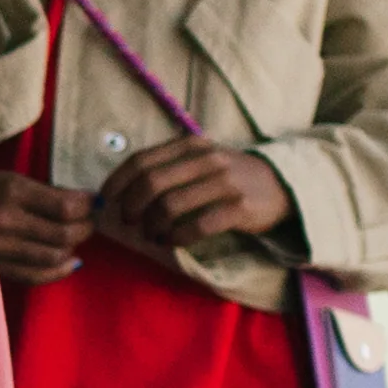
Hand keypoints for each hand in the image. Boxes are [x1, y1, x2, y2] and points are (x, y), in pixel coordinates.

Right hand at [0, 165, 92, 288]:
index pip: (66, 207)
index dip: (88, 206)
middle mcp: (5, 220)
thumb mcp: (7, 178)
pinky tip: (69, 262)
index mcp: (10, 190)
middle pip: (63, 234)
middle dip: (85, 228)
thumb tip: (83, 202)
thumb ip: (42, 192)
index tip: (95, 202)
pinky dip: (57, 271)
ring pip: (52, 257)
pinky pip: (33, 276)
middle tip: (90, 221)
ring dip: (73, 248)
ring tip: (77, 239)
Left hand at [97, 135, 289, 253]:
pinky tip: (173, 241)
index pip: (141, 161)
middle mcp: (205, 159)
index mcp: (189, 145)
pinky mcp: (239, 208)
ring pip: (169, 206)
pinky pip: (197, 226)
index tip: (107, 201)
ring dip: (152, 226)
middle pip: (150, 184)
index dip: (117, 183)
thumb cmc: (229, 177)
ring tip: (152, 235)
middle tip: (130, 223)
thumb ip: (166, 168)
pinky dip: (177, 237)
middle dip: (131, 207)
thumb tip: (121, 190)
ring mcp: (224, 183)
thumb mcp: (199, 160)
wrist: (281, 186)